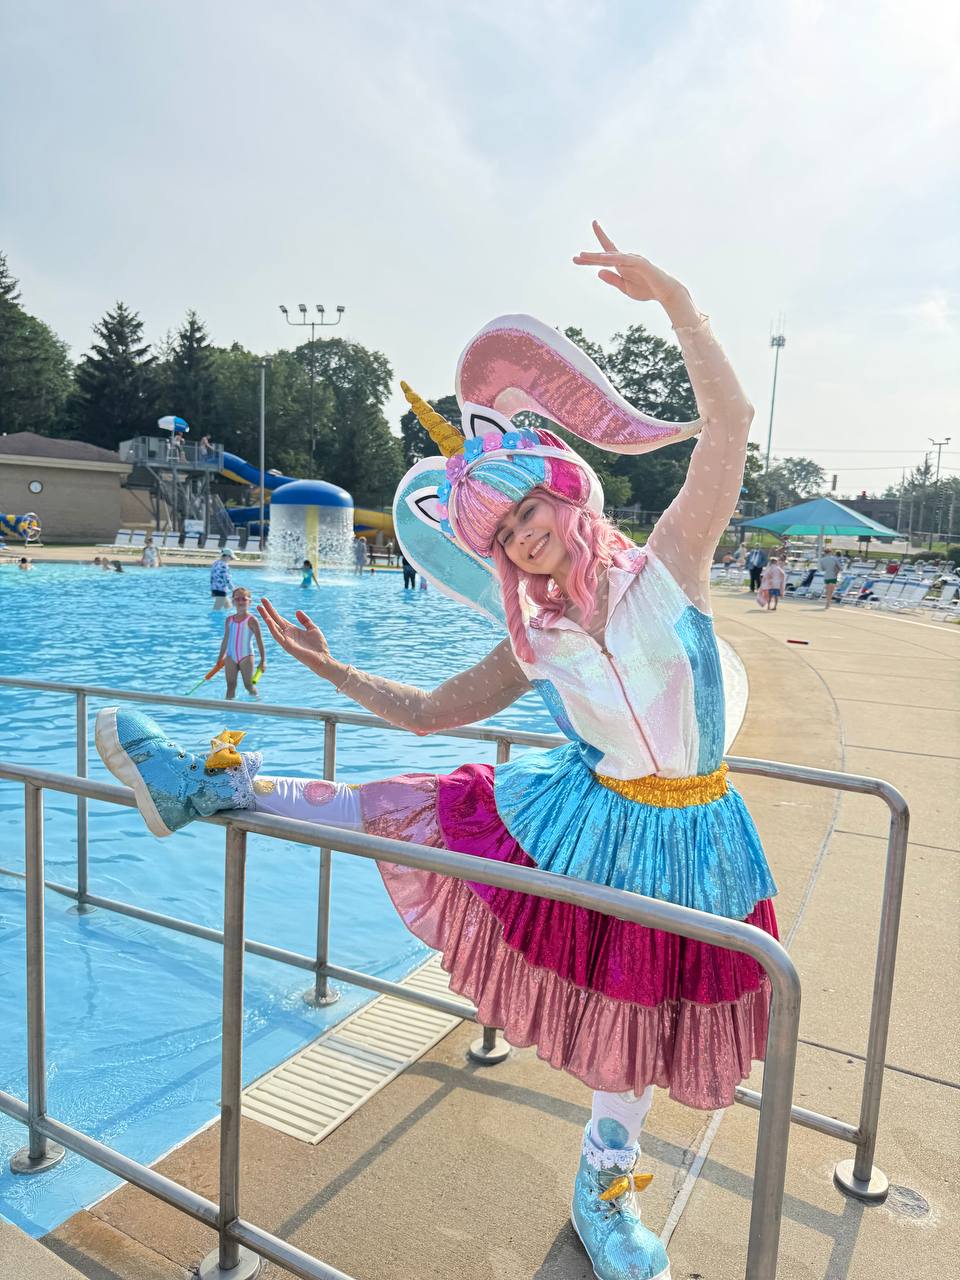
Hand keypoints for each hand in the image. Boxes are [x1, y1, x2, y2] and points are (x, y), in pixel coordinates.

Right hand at [257, 598, 332, 676]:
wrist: (323, 659)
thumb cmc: (319, 646)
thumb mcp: (313, 628)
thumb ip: (305, 620)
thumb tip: (297, 611)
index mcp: (292, 630)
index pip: (279, 618)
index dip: (272, 610)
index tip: (265, 601)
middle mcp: (287, 634)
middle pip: (274, 620)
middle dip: (267, 611)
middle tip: (260, 600)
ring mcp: (286, 640)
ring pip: (273, 627)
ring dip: (266, 617)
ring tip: (260, 608)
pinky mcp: (287, 646)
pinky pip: (278, 636)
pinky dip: (272, 628)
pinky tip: (268, 620)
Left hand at [573, 221, 689, 308]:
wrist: (665, 292)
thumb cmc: (646, 289)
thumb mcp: (625, 288)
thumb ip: (612, 280)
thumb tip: (598, 272)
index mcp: (621, 266)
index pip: (604, 258)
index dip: (591, 257)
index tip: (577, 256)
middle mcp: (625, 260)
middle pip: (604, 256)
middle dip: (590, 257)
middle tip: (575, 258)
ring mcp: (633, 260)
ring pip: (612, 256)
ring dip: (598, 256)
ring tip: (584, 256)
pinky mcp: (641, 263)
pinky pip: (625, 260)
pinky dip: (614, 258)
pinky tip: (603, 258)